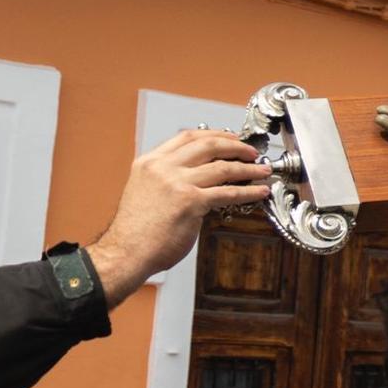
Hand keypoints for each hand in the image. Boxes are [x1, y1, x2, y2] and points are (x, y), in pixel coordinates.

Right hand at [87, 130, 271, 307]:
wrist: (125, 253)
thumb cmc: (136, 232)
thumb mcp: (146, 192)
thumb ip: (168, 181)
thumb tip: (198, 181)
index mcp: (149, 163)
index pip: (186, 137)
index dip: (214, 134)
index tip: (230, 138)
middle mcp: (162, 168)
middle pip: (207, 145)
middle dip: (235, 145)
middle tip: (251, 151)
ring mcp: (177, 183)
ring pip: (222, 167)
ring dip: (248, 167)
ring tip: (262, 170)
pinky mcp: (190, 202)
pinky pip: (228, 192)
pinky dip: (248, 191)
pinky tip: (259, 191)